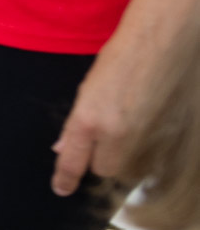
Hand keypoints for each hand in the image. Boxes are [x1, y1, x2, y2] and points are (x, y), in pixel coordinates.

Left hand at [50, 55, 154, 195]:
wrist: (162, 41)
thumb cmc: (121, 56)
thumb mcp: (87, 88)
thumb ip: (76, 123)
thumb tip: (62, 147)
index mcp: (89, 119)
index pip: (72, 161)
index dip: (65, 178)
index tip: (61, 189)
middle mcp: (117, 132)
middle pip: (105, 169)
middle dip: (99, 161)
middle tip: (100, 141)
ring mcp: (145, 135)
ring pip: (129, 162)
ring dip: (122, 152)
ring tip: (123, 123)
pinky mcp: (168, 132)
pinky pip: (152, 150)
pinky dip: (145, 142)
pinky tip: (143, 119)